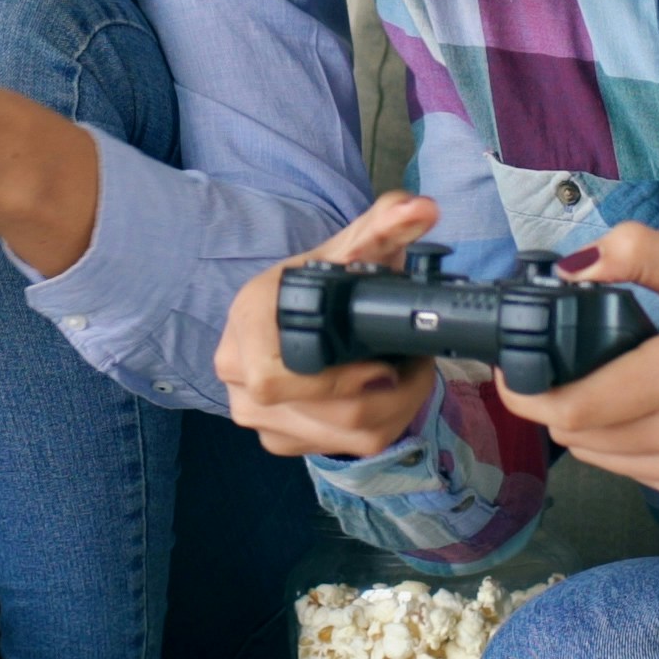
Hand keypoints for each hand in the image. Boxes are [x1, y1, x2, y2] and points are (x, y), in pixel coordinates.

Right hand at [212, 193, 447, 459]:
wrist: (293, 305)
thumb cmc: (321, 278)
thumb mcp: (351, 247)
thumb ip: (386, 224)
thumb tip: (421, 209)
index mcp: (246, 323)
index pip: (274, 380)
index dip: (337, 382)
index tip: (385, 365)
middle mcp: (238, 375)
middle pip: (325, 414)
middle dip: (392, 395)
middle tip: (417, 365)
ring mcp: (255, 413)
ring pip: (341, 437)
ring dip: (393, 411)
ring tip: (408, 376)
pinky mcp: (277, 438)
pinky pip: (338, 449)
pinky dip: (376, 426)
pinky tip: (384, 396)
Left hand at [495, 224, 658, 509]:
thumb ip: (636, 253)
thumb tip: (569, 269)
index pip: (576, 407)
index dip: (529, 390)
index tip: (515, 365)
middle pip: (576, 435)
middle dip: (554, 400)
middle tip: (559, 364)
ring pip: (594, 457)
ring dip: (583, 423)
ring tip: (607, 382)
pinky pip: (626, 470)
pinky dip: (616, 442)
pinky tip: (642, 410)